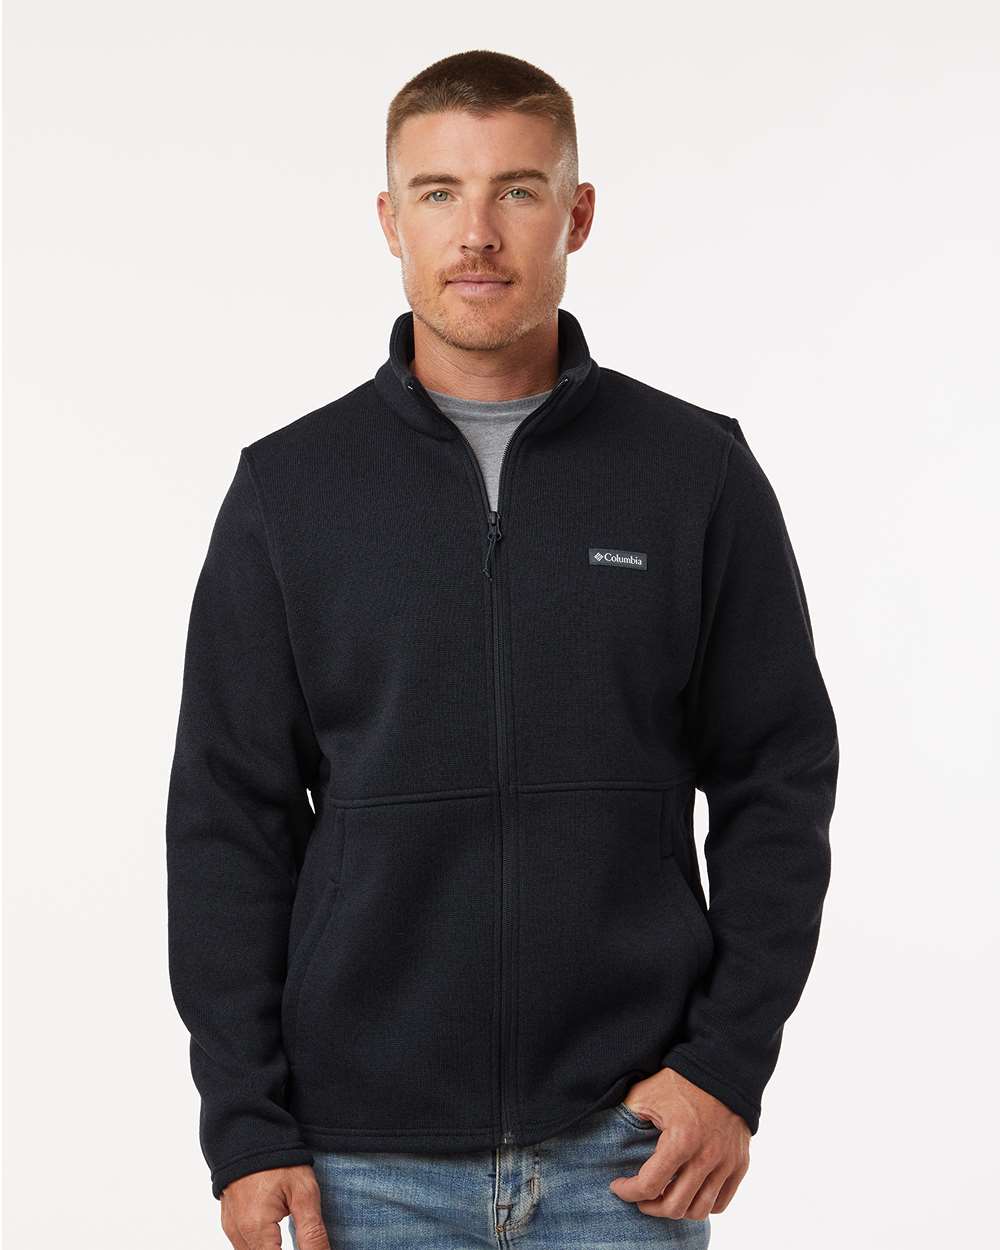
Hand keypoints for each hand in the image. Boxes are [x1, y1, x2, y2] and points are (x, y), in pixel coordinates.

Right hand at [220, 1164, 330, 1248]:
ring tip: (290, 1240)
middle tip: (303, 1241)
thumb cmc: (279, 1159)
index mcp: (256, 1228)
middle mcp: (238, 1233)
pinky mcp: (230, 1222)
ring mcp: (231, 1228)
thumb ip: (312, 1233)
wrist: (251, 1132)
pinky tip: (276, 1238)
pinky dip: (261, 1246)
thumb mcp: (304, 1193)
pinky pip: (244, 1246)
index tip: (308, 1247)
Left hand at [609, 1068, 750, 1219]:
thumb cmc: (680, 1081)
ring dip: (676, 1210)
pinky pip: (720, 1203)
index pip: (650, 1185)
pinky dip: (702, 1205)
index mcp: (681, 1140)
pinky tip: (687, 1193)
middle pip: (675, 1207)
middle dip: (650, 1207)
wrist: (721, 1069)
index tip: (618, 1186)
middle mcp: (706, 1157)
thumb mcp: (645, 1093)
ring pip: (699, 1211)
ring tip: (663, 1197)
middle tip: (640, 1197)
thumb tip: (606, 1136)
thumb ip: (625, 1117)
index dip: (628, 1192)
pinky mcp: (739, 1165)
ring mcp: (726, 1163)